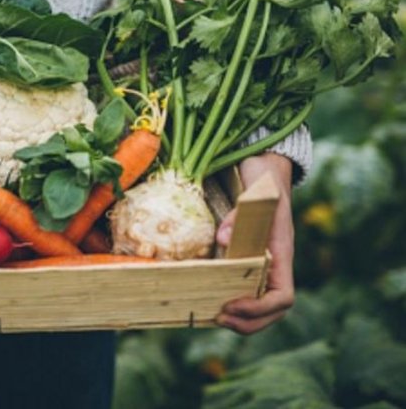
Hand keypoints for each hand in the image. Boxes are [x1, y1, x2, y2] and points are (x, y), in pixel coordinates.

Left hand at [215, 153, 294, 333]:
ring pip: (260, 304)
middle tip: (218, 318)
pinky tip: (208, 300)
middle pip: (272, 310)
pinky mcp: (247, 258)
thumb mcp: (257, 193)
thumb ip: (242, 215)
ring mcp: (263, 263)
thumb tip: (222, 240)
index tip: (232, 305)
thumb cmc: (265, 182)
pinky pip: (245, 289)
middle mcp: (275, 264)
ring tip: (214, 316)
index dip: (259, 309)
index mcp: (281, 254)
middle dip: (248, 322)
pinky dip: (231, 301)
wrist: (266, 169)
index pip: (283, 296)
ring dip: (240, 318)